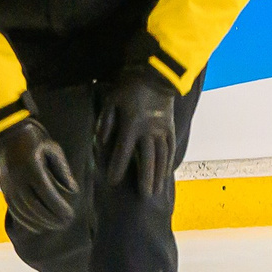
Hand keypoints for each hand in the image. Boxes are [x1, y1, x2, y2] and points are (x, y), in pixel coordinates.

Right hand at [0, 118, 77, 232]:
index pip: (46, 193)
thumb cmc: (36, 141)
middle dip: (50, 218)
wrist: (8, 134)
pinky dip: (25, 220)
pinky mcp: (4, 188)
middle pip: (34, 205)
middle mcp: (18, 178)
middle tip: (64, 223)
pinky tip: (37, 225)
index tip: (70, 215)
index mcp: (31, 167)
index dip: (58, 207)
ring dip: (39, 221)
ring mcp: (8, 184)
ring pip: (23, 210)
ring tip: (54, 226)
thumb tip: (73, 191)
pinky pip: (13, 209)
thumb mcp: (53, 149)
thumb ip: (63, 170)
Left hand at [94, 66, 178, 196]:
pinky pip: (171, 148)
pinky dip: (169, 162)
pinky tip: (166, 173)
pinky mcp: (170, 127)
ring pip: (162, 157)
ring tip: (157, 190)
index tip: (113, 181)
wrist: (157, 74)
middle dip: (145, 179)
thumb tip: (101, 142)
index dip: (117, 168)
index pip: (123, 152)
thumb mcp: (111, 100)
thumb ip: (105, 122)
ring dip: (159, 175)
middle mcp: (149, 131)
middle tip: (145, 196)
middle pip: (148, 159)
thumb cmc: (129, 87)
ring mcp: (162, 130)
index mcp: (131, 125)